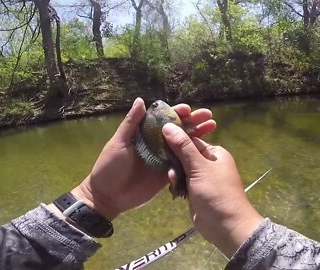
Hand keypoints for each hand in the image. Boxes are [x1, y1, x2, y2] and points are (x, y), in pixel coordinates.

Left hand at [70, 98, 215, 220]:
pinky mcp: (167, 174)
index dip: (176, 113)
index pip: (164, 119)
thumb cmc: (110, 166)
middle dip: (193, 122)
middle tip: (208, 117)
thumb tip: (141, 100)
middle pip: (178, 130)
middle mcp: (156, 144)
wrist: (108, 196)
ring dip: (198, 136)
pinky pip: (182, 164)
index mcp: (144, 133)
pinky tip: (206, 151)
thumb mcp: (119, 142)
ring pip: (184, 145)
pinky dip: (193, 157)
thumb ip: (131, 123)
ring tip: (212, 128)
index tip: (188, 109)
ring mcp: (163, 159)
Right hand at [162, 123, 262, 257]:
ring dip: (174, 173)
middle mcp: (208, 163)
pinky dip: (176, 184)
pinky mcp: (195, 191)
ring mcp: (201, 178)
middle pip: (183, 154)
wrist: (226, 226)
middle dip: (173, 159)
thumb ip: (183, 147)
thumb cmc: (217, 193)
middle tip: (164, 162)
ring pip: (180, 169)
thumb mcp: (199, 167)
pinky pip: (181, 182)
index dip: (175, 138)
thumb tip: (168, 125)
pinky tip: (174, 188)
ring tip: (173, 179)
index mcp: (214, 153)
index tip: (158, 138)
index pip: (191, 139)